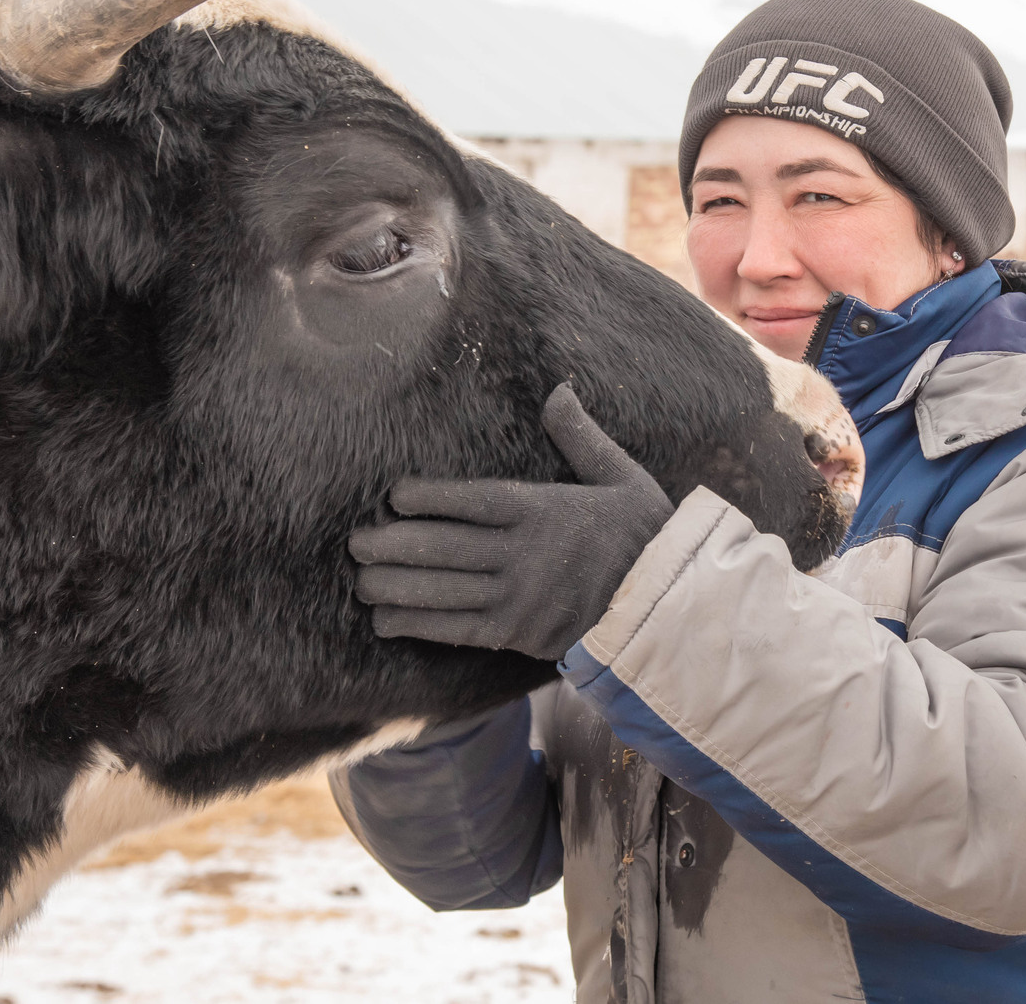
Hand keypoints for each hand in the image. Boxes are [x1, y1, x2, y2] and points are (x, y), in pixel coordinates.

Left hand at [349, 384, 675, 659]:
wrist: (670, 608)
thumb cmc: (645, 537)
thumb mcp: (621, 477)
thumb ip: (581, 436)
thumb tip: (559, 390)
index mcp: (545, 511)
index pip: (475, 501)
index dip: (430, 499)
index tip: (394, 496)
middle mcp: (525, 554)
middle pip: (447, 547)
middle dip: (395, 546)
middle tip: (355, 543)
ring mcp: (519, 598)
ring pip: (444, 590)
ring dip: (396, 586)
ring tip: (360, 581)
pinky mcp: (518, 635)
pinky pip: (457, 630)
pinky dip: (418, 625)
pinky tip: (385, 620)